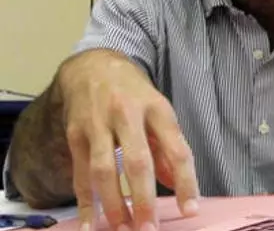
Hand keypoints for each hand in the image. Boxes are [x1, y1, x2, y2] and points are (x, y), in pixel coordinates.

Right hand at [59, 50, 199, 230]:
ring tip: (123, 228)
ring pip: (104, 170)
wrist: (92, 66)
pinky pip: (80, 174)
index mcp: (157, 108)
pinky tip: (89, 224)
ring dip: (114, 204)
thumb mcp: (159, 111)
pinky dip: (84, 202)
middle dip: (144, 199)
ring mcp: (98, 124)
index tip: (190, 208)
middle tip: (149, 228)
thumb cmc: (133, 93)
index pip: (177, 149)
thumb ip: (168, 148)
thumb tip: (178, 185)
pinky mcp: (75, 134)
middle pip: (137, 161)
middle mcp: (127, 114)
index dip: (186, 181)